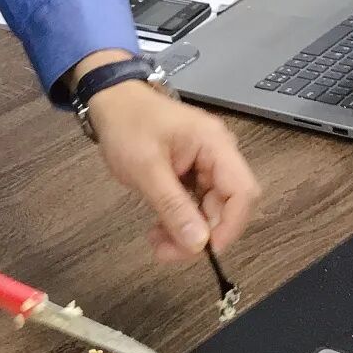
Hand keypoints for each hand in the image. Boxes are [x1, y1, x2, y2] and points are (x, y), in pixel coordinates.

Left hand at [83, 76, 259, 261]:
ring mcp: (205, 162)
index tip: (206, 251)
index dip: (230, 226)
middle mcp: (218, 153)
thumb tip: (198, 244)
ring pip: (210, 208)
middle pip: (227, 205)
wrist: (110, 100)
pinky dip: (180, 218)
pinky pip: (196, 202)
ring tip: (158, 243)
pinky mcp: (192, 170)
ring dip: (188, 230)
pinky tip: (160, 228)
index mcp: (215, 144)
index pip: (242, 191)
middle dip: (202, 233)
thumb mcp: (146, 169)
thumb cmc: (128, 123)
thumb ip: (173, 207)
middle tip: (168, 252)